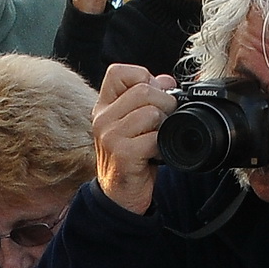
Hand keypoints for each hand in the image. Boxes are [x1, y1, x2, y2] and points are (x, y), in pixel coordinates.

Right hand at [93, 65, 175, 216]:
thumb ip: (147, 98)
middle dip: (164, 103)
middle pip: (143, 90)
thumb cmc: (129, 157)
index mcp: (104, 106)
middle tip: (164, 121)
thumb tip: (166, 80)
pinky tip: (155, 155)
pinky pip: (153, 138)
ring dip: (163, 126)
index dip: (143, 78)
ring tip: (157, 139)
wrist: (119, 195)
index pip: (119, 72)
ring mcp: (109, 136)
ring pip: (151, 112)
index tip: (153, 96)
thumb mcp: (134, 122)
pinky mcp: (122, 154)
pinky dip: (162, 147)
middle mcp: (102, 118)